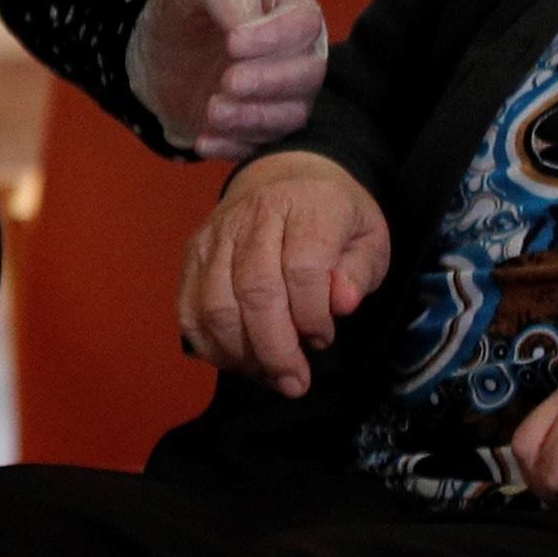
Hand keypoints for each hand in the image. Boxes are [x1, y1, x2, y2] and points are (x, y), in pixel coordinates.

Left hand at [133, 0, 328, 160]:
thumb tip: (246, 24)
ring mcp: (282, 96)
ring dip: (255, 118)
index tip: (232, 42)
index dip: (275, 36)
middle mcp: (296, 53)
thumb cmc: (184, 10)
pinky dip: (235, 146)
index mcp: (287, 8)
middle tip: (227, 81)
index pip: (305, 22)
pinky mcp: (259, 129)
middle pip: (311, 73)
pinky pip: (262, 147)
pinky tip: (203, 139)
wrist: (155, 54)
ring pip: (294, 115)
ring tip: (212, 111)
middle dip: (270, 81)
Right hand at [177, 150, 389, 399]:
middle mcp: (256, 213)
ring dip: (241, 352)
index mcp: (308, 204)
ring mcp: (217, 232)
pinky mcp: (193, 251)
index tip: (324, 338)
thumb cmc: (334, 218)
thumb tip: (342, 304)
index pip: (303, 268)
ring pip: (216, 303)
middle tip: (294, 381)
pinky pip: (189, 307)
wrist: (286, 174)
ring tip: (267, 374)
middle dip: (276, 348)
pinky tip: (237, 360)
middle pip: (256, 289)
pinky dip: (209, 344)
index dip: (313, 316)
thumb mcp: (368, 238)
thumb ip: (359, 272)